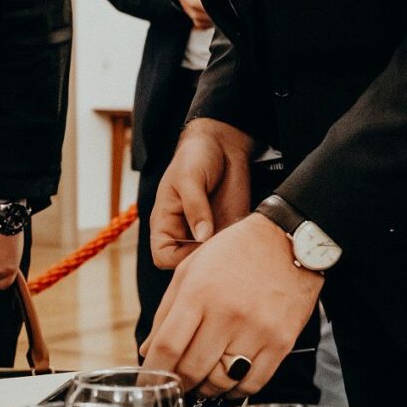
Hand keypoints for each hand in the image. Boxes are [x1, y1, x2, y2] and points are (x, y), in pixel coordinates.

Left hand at [141, 213, 320, 399]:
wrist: (287, 241)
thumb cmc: (232, 253)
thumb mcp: (190, 271)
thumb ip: (166, 312)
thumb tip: (148, 352)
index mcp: (199, 293)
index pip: (167, 346)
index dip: (153, 373)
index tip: (148, 384)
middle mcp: (227, 313)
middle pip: (192, 369)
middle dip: (178, 384)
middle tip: (175, 385)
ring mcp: (257, 330)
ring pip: (221, 382)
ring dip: (205, 390)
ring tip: (200, 383)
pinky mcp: (281, 343)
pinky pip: (252, 384)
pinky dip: (234, 391)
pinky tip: (227, 382)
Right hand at [151, 118, 253, 270]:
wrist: (222, 143)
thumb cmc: (195, 156)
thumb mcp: (189, 178)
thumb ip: (195, 207)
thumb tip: (202, 236)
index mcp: (165, 223)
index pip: (163, 256)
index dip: (178, 258)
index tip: (199, 245)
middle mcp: (185, 232)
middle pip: (188, 263)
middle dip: (204, 259)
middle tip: (221, 243)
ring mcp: (208, 232)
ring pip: (212, 259)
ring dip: (223, 254)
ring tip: (234, 237)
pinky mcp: (228, 227)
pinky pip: (231, 247)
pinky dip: (238, 245)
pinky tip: (243, 232)